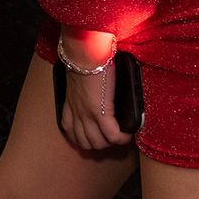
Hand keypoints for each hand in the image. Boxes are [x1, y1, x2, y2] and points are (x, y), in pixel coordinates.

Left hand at [57, 30, 130, 151]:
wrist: (85, 54)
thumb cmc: (83, 61)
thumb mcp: (78, 80)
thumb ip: (83, 91)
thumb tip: (95, 92)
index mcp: (70, 106)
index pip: (71, 133)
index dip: (83, 140)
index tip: (95, 138)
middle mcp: (77, 113)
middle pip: (85, 143)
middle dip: (100, 144)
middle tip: (112, 138)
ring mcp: (88, 114)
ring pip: (98, 143)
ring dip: (111, 143)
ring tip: (121, 137)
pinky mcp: (101, 112)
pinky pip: (112, 135)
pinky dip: (122, 138)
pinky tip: (128, 135)